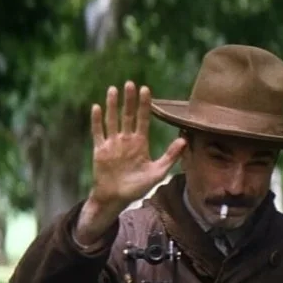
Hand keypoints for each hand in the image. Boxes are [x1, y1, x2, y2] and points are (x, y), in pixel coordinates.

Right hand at [91, 81, 185, 205]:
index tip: (145, 89)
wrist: (116, 199)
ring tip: (113, 89)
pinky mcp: (100, 150)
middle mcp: (126, 140)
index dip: (144, 105)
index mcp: (140, 143)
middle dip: (129, 100)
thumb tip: (185, 140)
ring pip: (112, 120)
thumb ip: (170, 156)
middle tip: (130, 84)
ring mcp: (112, 144)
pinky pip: (98, 133)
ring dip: (112, 105)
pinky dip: (97, 121)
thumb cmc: (137, 188)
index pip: (143, 119)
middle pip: (127, 115)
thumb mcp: (157, 173)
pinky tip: (97, 107)